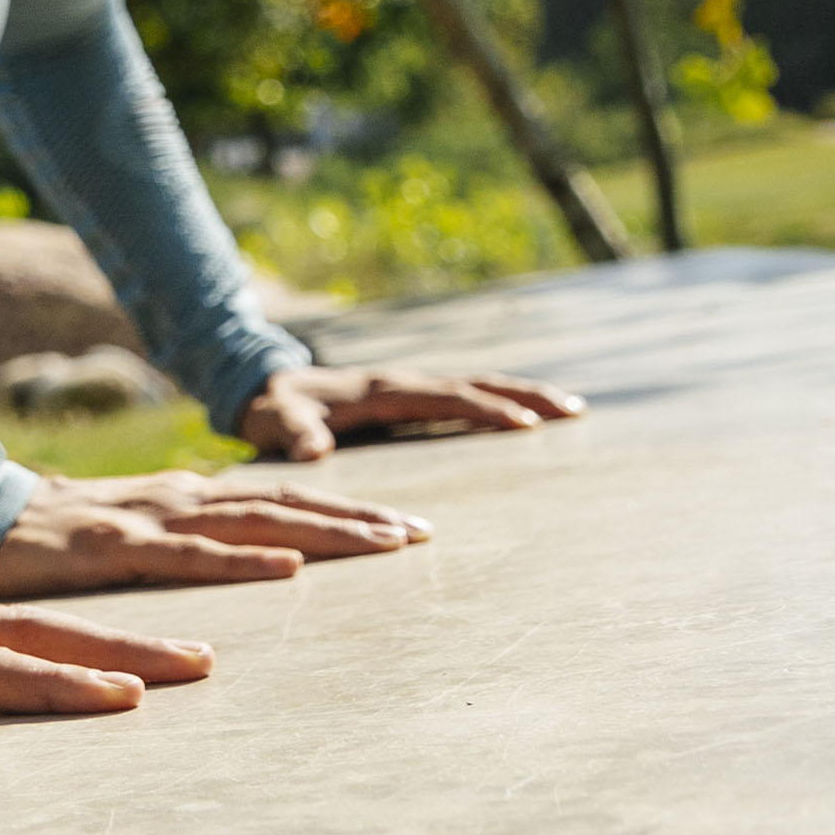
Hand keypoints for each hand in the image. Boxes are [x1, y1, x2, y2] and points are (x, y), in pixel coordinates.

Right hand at [0, 470, 426, 594]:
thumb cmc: (46, 539)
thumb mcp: (127, 540)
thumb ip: (177, 551)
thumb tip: (232, 578)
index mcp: (185, 501)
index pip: (280, 501)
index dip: (345, 510)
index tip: (408, 527)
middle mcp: (179, 501)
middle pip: (284, 505)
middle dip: (358, 518)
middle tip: (424, 534)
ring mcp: (150, 520)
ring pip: (253, 522)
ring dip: (326, 533)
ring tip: (387, 544)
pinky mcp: (116, 545)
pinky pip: (191, 557)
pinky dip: (244, 560)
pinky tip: (288, 568)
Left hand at [237, 362, 583, 461]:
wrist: (259, 386)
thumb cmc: (268, 409)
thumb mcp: (273, 420)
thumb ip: (291, 433)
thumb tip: (313, 452)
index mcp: (379, 389)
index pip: (444, 398)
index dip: (485, 410)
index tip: (528, 423)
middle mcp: (401, 382)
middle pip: (473, 384)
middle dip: (525, 395)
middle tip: (575, 410)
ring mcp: (407, 387)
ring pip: (474, 386)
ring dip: (521, 394)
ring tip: (571, 409)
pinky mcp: (406, 398)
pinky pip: (461, 397)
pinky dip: (497, 401)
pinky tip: (525, 417)